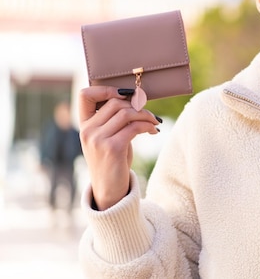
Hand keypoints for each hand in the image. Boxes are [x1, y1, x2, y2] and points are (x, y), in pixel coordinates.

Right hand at [78, 86, 160, 209]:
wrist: (110, 190)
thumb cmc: (113, 161)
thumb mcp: (108, 137)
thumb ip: (114, 120)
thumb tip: (135, 98)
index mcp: (84, 125)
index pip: (85, 95)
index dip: (106, 89)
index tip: (125, 95)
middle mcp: (87, 130)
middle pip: (115, 102)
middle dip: (137, 105)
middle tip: (149, 114)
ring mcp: (98, 139)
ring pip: (127, 113)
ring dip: (146, 115)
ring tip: (154, 122)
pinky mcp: (112, 148)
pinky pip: (134, 127)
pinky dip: (148, 126)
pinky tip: (154, 131)